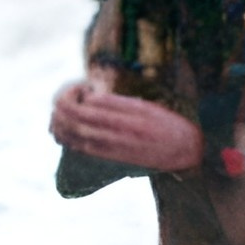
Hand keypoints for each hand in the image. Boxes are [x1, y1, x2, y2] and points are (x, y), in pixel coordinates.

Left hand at [50, 79, 203, 170]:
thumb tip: (89, 98)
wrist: (186, 152)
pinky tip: (62, 131)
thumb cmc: (168, 125)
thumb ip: (118, 103)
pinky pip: (82, 149)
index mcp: (128, 117)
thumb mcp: (147, 107)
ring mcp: (113, 147)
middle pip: (76, 120)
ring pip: (75, 136)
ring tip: (59, 113)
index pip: (87, 106)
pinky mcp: (112, 157)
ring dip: (59, 124)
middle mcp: (118, 134)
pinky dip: (67, 139)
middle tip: (65, 97)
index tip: (80, 87)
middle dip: (62, 107)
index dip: (75, 95)